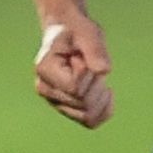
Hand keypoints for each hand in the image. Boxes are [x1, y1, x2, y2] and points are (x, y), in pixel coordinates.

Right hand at [33, 13, 113, 128]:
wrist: (69, 34)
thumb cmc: (77, 31)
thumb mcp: (87, 32)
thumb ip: (94, 49)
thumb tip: (103, 71)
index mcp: (44, 69)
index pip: (75, 88)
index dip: (88, 73)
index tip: (81, 55)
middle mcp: (45, 89)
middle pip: (83, 103)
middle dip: (96, 82)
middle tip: (90, 63)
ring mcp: (55, 101)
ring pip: (88, 116)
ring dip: (100, 95)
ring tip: (95, 75)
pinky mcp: (67, 108)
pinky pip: (90, 122)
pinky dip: (104, 111)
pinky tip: (108, 93)